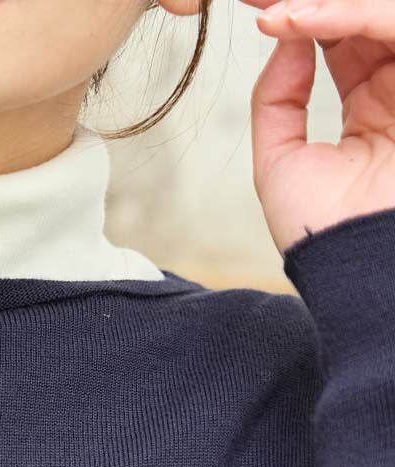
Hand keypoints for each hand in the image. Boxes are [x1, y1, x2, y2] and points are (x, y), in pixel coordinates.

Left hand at [238, 0, 394, 256]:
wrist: (353, 266)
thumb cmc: (318, 230)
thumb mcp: (280, 161)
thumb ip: (278, 98)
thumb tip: (286, 35)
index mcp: (373, 110)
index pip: (344, 38)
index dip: (304, 16)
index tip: (258, 6)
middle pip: (365, 19)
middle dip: (314, 3)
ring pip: (383, 16)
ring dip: (328, 7)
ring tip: (278, 9)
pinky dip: (352, 16)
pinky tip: (301, 21)